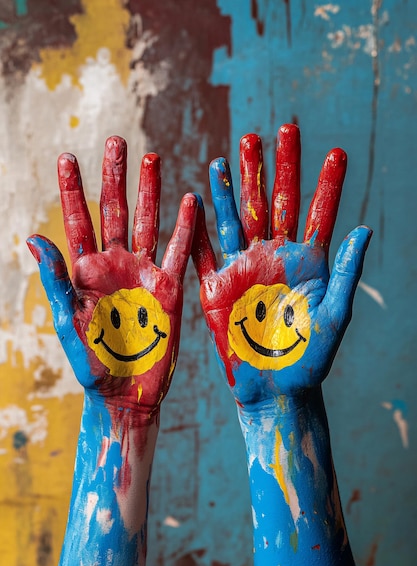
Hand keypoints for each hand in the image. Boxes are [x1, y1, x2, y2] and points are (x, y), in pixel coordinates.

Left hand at [27, 136, 196, 410]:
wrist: (126, 392)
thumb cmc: (91, 363)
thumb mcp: (68, 321)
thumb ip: (56, 280)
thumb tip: (33, 238)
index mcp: (86, 272)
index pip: (79, 221)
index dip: (73, 190)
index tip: (67, 156)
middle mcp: (115, 265)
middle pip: (116, 211)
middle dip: (114, 176)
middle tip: (117, 140)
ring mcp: (144, 274)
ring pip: (149, 223)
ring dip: (151, 191)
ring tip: (152, 158)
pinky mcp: (169, 288)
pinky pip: (180, 252)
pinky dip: (186, 227)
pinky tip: (191, 201)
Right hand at [192, 124, 371, 404]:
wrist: (275, 388)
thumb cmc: (309, 358)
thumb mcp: (334, 315)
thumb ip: (345, 272)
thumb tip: (363, 229)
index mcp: (307, 263)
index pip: (319, 214)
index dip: (327, 184)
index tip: (335, 151)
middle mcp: (275, 258)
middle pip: (276, 203)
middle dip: (277, 168)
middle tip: (278, 130)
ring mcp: (244, 269)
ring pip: (239, 217)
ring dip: (237, 185)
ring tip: (235, 149)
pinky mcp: (217, 288)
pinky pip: (206, 251)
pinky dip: (200, 225)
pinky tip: (198, 195)